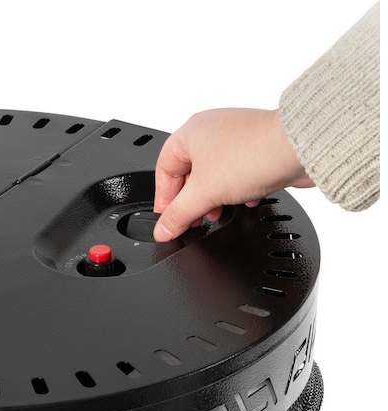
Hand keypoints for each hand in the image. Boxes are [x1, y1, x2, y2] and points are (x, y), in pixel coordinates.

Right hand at [153, 108, 313, 241]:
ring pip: (215, 174)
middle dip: (191, 200)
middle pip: (189, 173)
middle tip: (193, 219)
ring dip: (215, 197)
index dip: (164, 197)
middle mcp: (212, 130)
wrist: (297, 149)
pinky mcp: (259, 147)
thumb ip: (178, 215)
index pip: (164, 168)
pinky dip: (238, 190)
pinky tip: (245, 201)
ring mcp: (237, 137)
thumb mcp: (202, 194)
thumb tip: (163, 230)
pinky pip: (240, 172)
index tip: (168, 218)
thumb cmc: (251, 155)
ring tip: (218, 213)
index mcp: (190, 131)